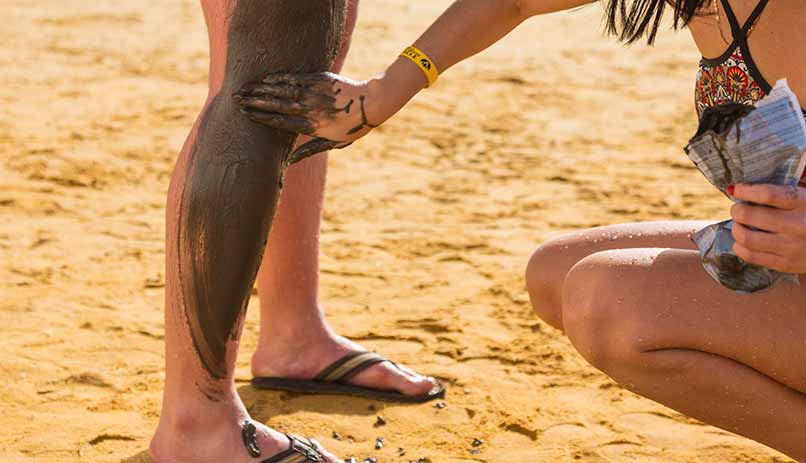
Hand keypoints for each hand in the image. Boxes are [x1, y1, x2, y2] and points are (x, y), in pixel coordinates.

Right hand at [234, 72, 385, 163]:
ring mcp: (314, 93)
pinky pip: (295, 78)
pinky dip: (279, 78)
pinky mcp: (320, 79)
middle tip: (236, 99)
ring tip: (245, 87)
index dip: (262, 117)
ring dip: (262, 88)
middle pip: (277, 105)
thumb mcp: (333, 143)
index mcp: (312, 126)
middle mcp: (311, 109)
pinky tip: (265, 78)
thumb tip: (290, 162)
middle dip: (255, 101)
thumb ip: (310, 150)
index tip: (246, 114)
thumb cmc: (352, 127)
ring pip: (283, 90)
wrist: (371, 103)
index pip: (281, 122)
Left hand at [729, 184, 805, 273]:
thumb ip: (782, 195)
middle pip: (750, 215)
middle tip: (737, 210)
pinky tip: (742, 242)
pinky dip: (739, 247)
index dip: (745, 191)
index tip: (736, 189)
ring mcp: (791, 246)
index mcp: (804, 203)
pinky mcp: (786, 263)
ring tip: (739, 226)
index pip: (767, 194)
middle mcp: (798, 225)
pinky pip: (751, 256)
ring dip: (736, 229)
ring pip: (747, 237)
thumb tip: (744, 191)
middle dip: (737, 210)